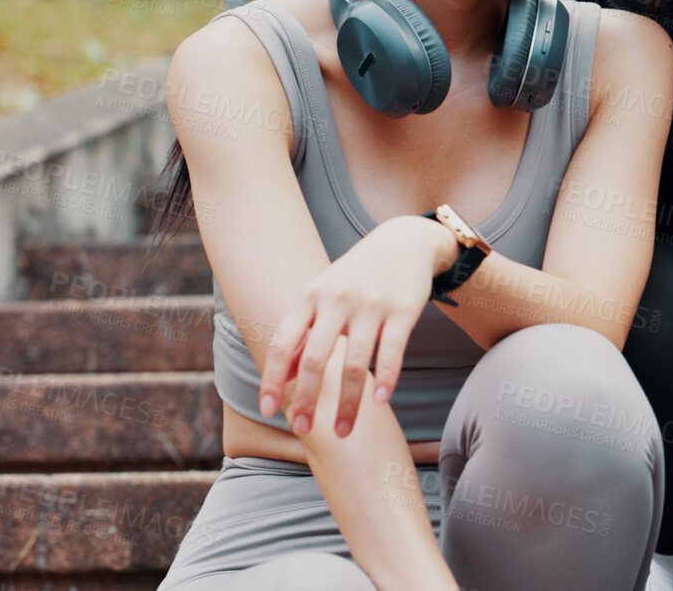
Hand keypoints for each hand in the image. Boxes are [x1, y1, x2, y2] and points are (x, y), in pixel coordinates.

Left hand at [258, 216, 454, 437]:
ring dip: (348, 403)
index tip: (268, 411)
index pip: (282, 343)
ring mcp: (370, 305)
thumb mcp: (321, 295)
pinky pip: (392, 351)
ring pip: (355, 363)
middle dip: (307, 399)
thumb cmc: (356, 275)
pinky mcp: (402, 310)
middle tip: (305, 430)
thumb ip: (302, 332)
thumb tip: (282, 375)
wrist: (404, 241)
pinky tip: (382, 402)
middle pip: (315, 359)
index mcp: (310, 296)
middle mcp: (336, 300)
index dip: (272, 379)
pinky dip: (387, 379)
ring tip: (343, 431)